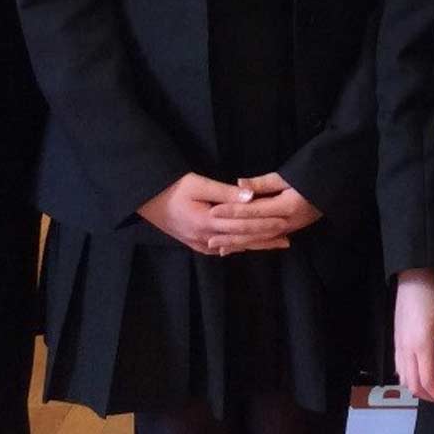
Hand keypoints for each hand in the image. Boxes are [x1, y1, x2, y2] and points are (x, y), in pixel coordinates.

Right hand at [137, 172, 286, 255]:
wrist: (145, 200)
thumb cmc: (172, 187)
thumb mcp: (198, 183)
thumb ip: (225, 192)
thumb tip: (251, 196)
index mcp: (208, 222)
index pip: (244, 224)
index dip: (265, 223)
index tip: (284, 221)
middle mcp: (206, 238)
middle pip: (243, 239)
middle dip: (266, 238)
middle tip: (288, 237)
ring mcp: (200, 244)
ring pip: (235, 246)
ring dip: (256, 245)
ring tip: (277, 243)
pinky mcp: (196, 245)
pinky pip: (222, 249)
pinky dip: (239, 248)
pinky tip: (249, 247)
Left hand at [206, 171, 321, 254]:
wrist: (334, 190)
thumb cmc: (311, 177)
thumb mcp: (288, 176)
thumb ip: (263, 183)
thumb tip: (239, 185)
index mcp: (285, 206)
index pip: (253, 210)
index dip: (232, 211)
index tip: (213, 211)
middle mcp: (286, 223)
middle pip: (254, 231)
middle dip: (231, 235)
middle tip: (209, 239)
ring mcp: (288, 230)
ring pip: (259, 240)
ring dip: (239, 245)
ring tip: (219, 248)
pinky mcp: (288, 232)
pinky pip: (266, 241)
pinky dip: (250, 245)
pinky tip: (237, 248)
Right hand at [394, 269, 433, 408]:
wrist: (413, 280)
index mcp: (421, 347)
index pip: (429, 382)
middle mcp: (406, 351)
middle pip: (414, 386)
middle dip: (431, 397)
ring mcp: (398, 347)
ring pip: (405, 380)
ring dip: (420, 390)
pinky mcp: (395, 342)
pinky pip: (400, 369)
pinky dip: (411, 379)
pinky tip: (422, 375)